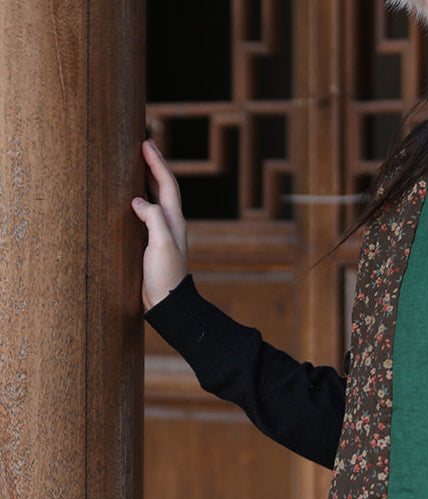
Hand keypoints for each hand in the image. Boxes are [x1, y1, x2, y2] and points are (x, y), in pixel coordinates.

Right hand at [131, 138, 188, 310]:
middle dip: (154, 166)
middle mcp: (171, 224)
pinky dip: (142, 200)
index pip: (167, 184)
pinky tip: (132, 201)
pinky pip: (149, 214)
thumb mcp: (161, 245)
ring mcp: (163, 234)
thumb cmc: (166, 277)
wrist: (169, 305)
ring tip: (138, 166)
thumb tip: (138, 200)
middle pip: (164, 188)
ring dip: (148, 181)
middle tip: (144, 147)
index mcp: (174, 221)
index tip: (147, 143)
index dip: (157, 163)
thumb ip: (153, 218)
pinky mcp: (154, 244)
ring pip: (157, 200)